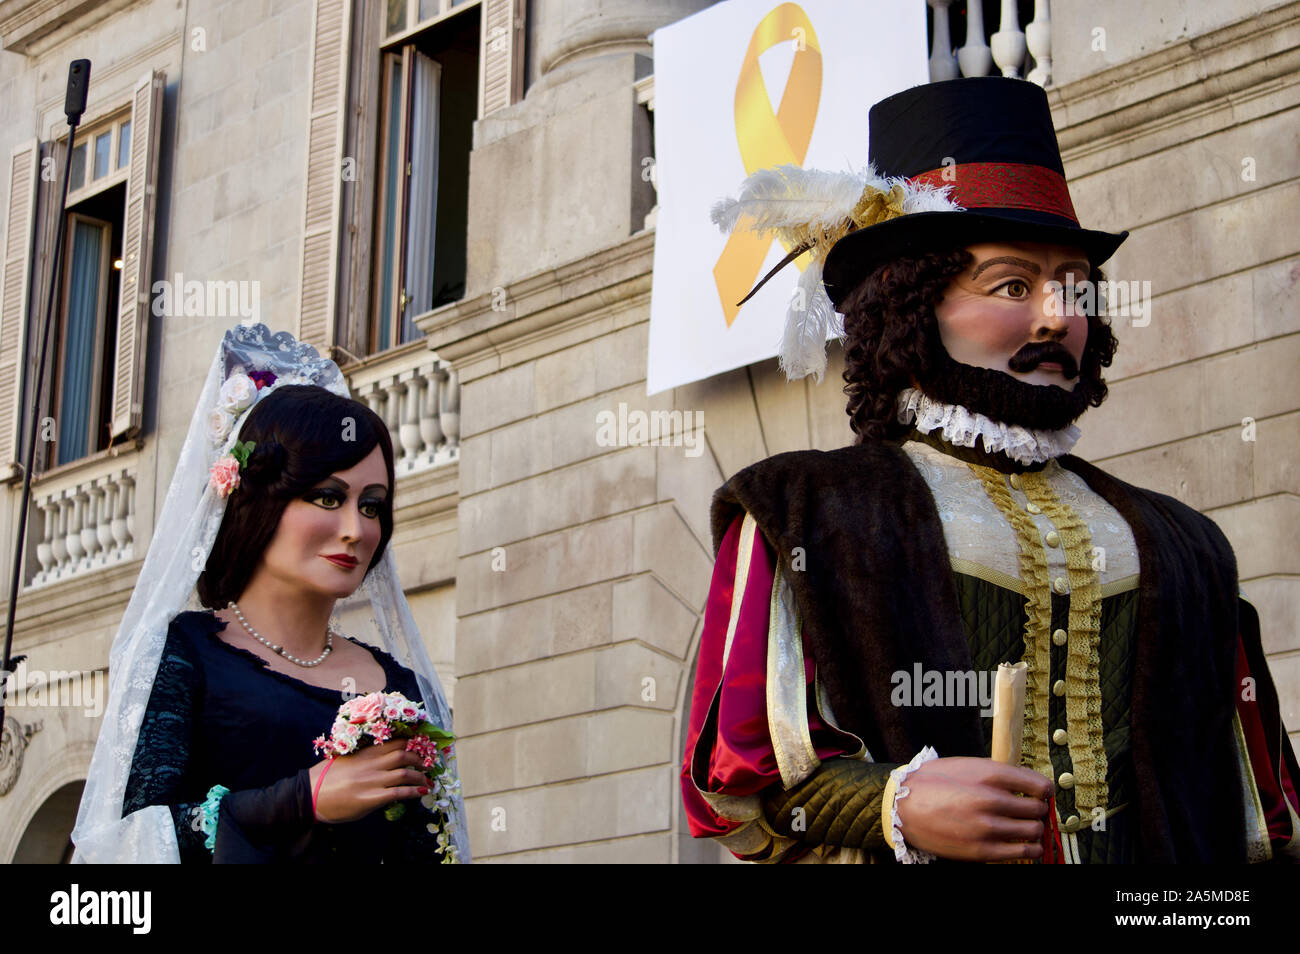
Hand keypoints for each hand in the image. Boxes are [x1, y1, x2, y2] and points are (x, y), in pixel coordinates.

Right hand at [308, 739, 430, 823]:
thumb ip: (365, 757)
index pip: (395, 741)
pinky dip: (412, 792)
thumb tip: (383, 756)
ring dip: (420, 776)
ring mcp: (371, 781)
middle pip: (403, 754)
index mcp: (365, 753)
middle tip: (429, 763)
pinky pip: (397, 793)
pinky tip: (421, 792)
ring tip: (428, 780)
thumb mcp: (346, 759)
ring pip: (404, 773)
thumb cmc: (326, 778)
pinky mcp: (370, 799)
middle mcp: (371, 764)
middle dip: (420, 758)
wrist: (309, 796)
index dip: (412, 742)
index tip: (423, 744)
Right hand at [893, 756, 1052, 860]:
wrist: (903, 806)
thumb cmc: (934, 782)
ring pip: (1034, 831)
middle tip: (1031, 810)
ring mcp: (987, 827)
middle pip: (1038, 809)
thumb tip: (1031, 786)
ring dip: (1035, 829)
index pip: (1040, 786)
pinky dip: (1030, 848)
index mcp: (989, 775)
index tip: (1041, 794)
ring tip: (1026, 827)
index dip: (1044, 790)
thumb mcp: (967, 765)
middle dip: (1038, 810)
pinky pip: (1022, 852)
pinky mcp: (982, 850)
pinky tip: (1023, 843)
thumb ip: (999, 774)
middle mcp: (991, 800)